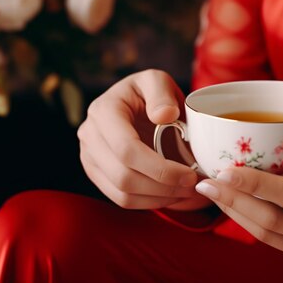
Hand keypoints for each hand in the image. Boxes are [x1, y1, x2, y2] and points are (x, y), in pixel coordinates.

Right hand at [78, 69, 209, 210]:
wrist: (136, 104)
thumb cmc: (149, 92)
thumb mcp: (158, 81)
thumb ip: (161, 93)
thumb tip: (164, 115)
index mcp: (104, 111)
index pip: (127, 149)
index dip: (160, 168)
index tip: (190, 174)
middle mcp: (89, 135)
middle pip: (124, 176)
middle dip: (163, 186)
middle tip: (193, 186)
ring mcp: (89, 157)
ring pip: (122, 193)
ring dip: (159, 198)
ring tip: (186, 191)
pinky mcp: (96, 173)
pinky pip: (121, 198)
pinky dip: (149, 202)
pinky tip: (171, 194)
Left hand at [195, 149, 282, 272]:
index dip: (257, 183)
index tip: (226, 169)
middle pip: (274, 220)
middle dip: (235, 200)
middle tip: (206, 181)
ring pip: (269, 236)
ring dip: (236, 213)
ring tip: (213, 192)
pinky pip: (275, 243)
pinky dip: (250, 223)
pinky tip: (234, 205)